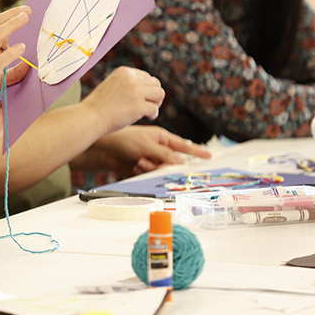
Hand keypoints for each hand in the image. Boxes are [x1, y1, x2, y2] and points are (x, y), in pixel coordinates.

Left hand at [77, 125, 211, 178]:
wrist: (104, 150)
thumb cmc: (124, 140)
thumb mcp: (147, 145)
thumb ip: (165, 154)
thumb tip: (182, 162)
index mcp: (162, 138)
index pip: (183, 146)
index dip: (197, 152)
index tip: (210, 156)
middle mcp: (159, 149)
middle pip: (172, 163)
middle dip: (162, 163)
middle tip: (148, 159)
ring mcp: (151, 160)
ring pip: (161, 171)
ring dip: (150, 168)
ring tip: (138, 161)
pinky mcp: (143, 170)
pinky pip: (150, 176)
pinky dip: (143, 172)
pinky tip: (133, 166)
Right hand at [80, 66, 164, 135]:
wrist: (89, 117)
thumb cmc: (99, 106)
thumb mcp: (112, 86)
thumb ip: (127, 84)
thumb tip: (148, 89)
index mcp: (124, 72)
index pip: (146, 77)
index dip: (146, 89)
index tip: (140, 99)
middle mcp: (131, 78)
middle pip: (155, 84)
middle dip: (153, 95)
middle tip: (146, 106)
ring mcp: (135, 91)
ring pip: (160, 94)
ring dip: (156, 103)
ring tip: (148, 111)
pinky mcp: (138, 105)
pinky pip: (155, 109)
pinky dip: (152, 114)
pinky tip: (146, 117)